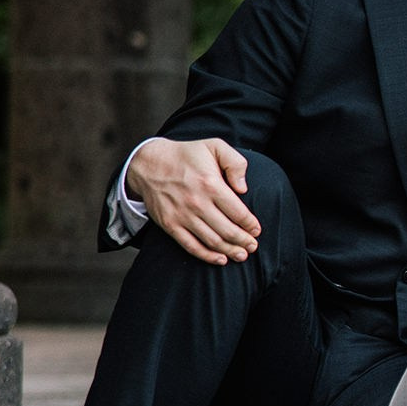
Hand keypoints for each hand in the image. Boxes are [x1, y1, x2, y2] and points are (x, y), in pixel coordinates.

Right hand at [126, 138, 260, 263]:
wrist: (150, 163)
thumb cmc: (187, 155)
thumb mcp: (214, 146)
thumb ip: (235, 163)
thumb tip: (243, 188)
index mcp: (211, 184)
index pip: (238, 212)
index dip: (250, 225)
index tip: (257, 230)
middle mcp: (197, 203)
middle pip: (228, 230)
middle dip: (244, 241)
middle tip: (253, 246)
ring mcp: (182, 215)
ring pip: (212, 241)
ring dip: (230, 251)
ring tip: (242, 255)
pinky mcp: (170, 224)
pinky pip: (191, 246)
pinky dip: (207, 256)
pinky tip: (220, 259)